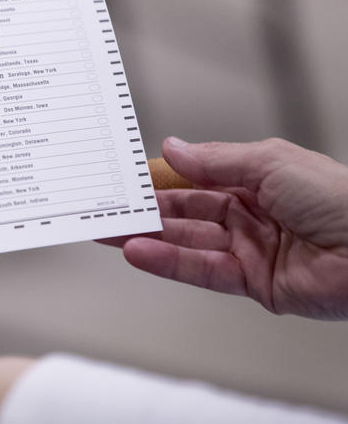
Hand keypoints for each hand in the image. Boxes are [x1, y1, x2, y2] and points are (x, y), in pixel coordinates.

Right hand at [109, 137, 347, 319]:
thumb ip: (214, 160)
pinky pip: (201, 271)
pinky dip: (168, 262)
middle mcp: (251, 214)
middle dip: (146, 210)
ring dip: (148, 237)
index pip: (197, 178)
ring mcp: (250, 249)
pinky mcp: (253, 283)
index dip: (162, 178)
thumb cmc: (340, 198)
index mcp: (257, 180)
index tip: (127, 177)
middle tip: (106, 207)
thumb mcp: (270, 162)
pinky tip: (139, 252)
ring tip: (109, 232)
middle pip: (186, 212)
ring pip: (187, 242)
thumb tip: (173, 148)